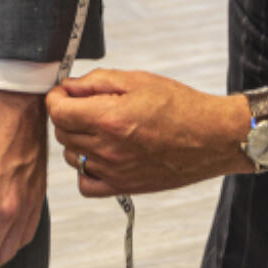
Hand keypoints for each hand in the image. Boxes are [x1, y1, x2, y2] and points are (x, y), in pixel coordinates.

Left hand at [47, 68, 250, 196]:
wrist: (211, 137)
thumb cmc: (181, 107)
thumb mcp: (138, 80)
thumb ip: (97, 82)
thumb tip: (70, 86)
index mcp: (108, 118)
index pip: (58, 111)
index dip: (56, 97)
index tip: (64, 92)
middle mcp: (107, 149)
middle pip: (62, 133)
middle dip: (67, 115)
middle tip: (85, 104)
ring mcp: (114, 172)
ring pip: (71, 157)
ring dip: (76, 140)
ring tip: (99, 127)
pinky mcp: (124, 187)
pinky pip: (86, 184)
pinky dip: (85, 170)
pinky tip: (100, 155)